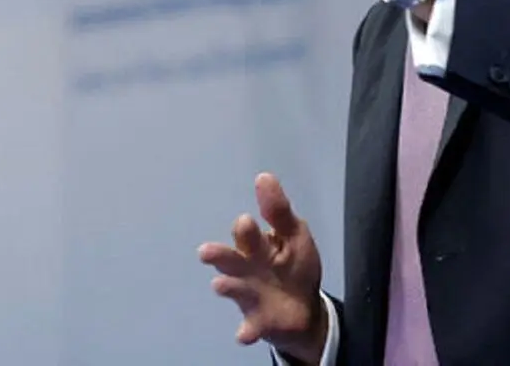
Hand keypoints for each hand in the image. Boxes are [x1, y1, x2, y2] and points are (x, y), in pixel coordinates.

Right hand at [199, 173, 327, 362]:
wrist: (303, 308)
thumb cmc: (294, 266)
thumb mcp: (294, 236)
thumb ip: (278, 211)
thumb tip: (263, 175)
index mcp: (256, 246)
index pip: (247, 235)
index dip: (246, 230)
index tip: (246, 221)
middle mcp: (246, 269)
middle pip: (231, 260)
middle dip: (221, 255)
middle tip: (206, 252)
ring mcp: (249, 296)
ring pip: (235, 289)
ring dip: (227, 287)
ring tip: (220, 285)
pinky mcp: (257, 321)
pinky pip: (249, 327)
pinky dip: (246, 331)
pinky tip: (243, 335)